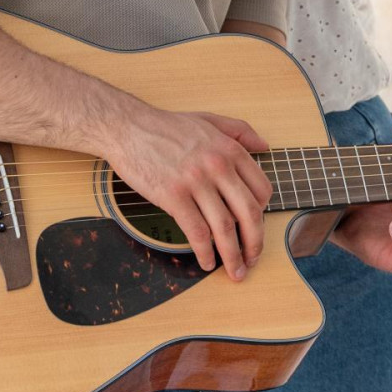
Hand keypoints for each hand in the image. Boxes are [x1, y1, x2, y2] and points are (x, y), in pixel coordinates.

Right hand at [103, 108, 272, 280]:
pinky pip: (197, 232)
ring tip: (235, 271)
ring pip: (225, 228)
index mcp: (229, 149)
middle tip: (253, 260)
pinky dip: (205, 253)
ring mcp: (196, 182)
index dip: (263, 213)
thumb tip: (264, 145)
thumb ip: (239, 130)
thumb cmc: (166, 126)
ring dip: (233, 256)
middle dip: (255, 243)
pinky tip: (206, 262)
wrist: (128, 128)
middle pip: (249, 214)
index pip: (261, 189)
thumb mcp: (209, 120)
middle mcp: (218, 165)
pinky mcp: (173, 196)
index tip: (256, 226)